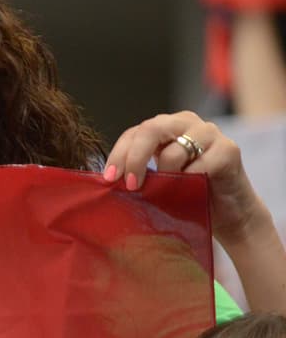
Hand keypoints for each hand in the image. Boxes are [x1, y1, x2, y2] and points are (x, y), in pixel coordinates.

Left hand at [104, 110, 270, 246]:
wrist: (229, 214)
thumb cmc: (187, 195)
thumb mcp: (157, 180)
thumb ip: (139, 172)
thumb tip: (107, 181)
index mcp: (165, 127)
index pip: (134, 133)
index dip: (119, 154)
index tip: (109, 178)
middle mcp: (186, 123)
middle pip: (151, 129)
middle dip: (135, 158)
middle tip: (130, 185)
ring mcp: (210, 133)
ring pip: (174, 150)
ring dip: (165, 177)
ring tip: (168, 192)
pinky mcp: (229, 150)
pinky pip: (200, 166)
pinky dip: (189, 183)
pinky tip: (192, 192)